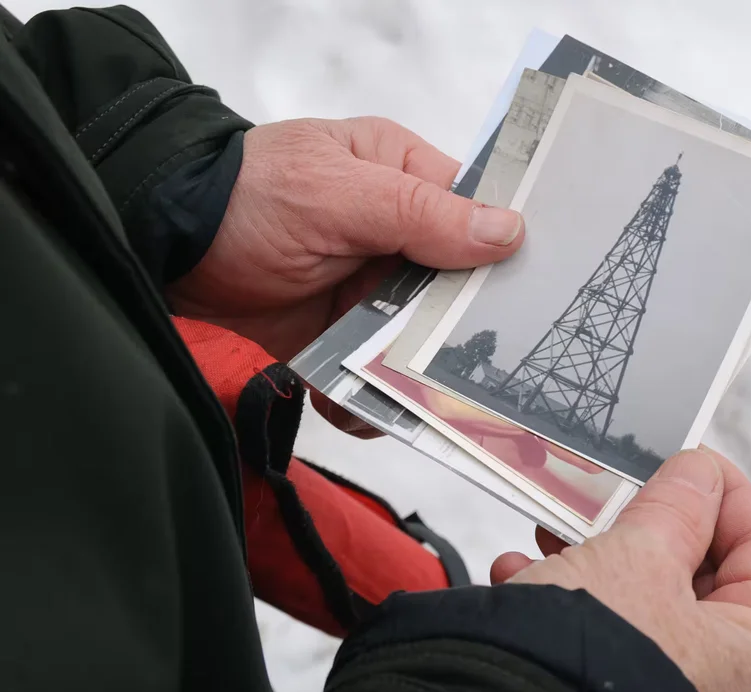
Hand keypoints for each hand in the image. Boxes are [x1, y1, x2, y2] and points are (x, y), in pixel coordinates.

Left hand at [167, 117, 523, 431]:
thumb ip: (419, 212)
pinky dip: (373, 400)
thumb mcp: (335, 192)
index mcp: (404, 176)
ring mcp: (371, 291)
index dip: (509, 249)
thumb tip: (509, 231)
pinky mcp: (342, 337)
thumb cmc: (247, 198)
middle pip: (459, 287)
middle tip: (484, 365)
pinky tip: (362, 410)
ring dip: (419, 373)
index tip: (541, 289)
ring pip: (421, 340)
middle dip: (464, 328)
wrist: (163, 250)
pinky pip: (376, 375)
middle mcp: (397, 235)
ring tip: (419, 401)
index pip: (478, 212)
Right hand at [490, 447, 750, 691]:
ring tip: (555, 532)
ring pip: (651, 603)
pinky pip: (617, 638)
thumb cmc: (593, 661)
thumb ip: (678, 505)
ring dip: (596, 561)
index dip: (724, 492)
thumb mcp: (638, 557)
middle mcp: (736, 685)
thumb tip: (697, 476)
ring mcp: (682, 689)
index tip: (690, 459)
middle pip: (704, 576)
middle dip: (646, 527)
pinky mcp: (627, 691)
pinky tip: (526, 578)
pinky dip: (574, 604)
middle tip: (618, 491)